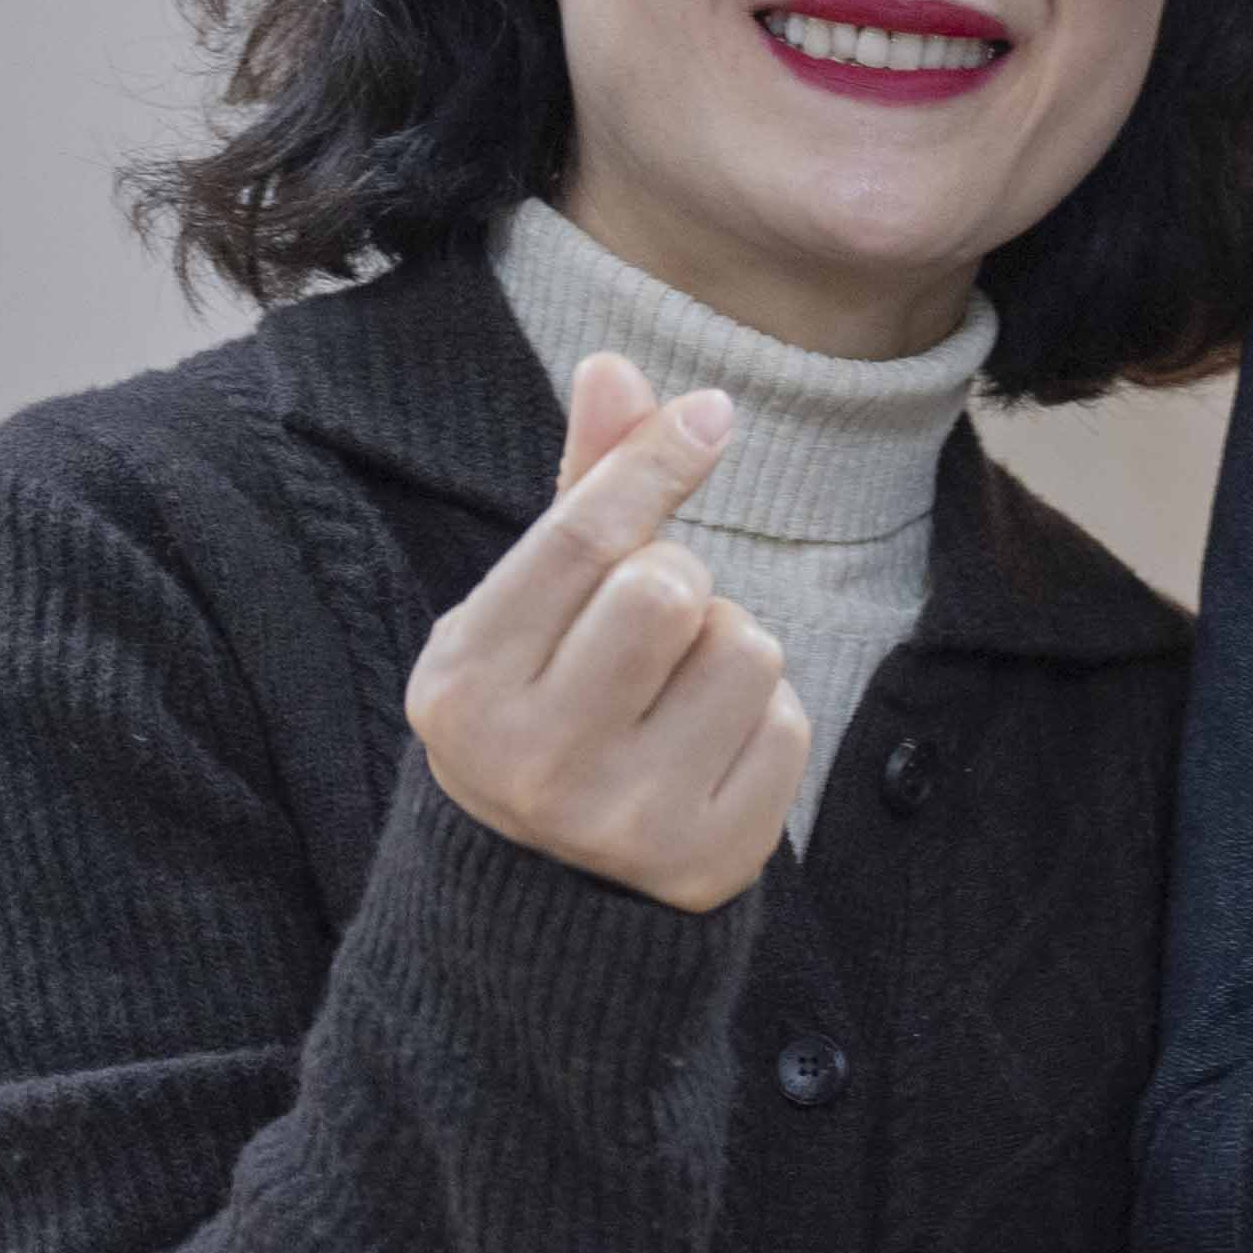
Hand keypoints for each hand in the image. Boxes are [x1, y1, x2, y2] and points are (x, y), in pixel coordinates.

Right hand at [406, 353, 809, 914]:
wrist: (548, 889)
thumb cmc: (543, 703)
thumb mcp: (530, 606)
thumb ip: (579, 491)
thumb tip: (615, 364)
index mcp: (465, 686)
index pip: (579, 544)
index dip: (651, 463)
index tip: (712, 413)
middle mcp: (536, 761)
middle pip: (670, 588)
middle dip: (679, 580)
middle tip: (649, 625)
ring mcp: (626, 820)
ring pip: (746, 646)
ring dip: (729, 647)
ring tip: (674, 694)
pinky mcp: (712, 860)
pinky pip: (787, 723)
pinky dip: (762, 717)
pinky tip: (705, 749)